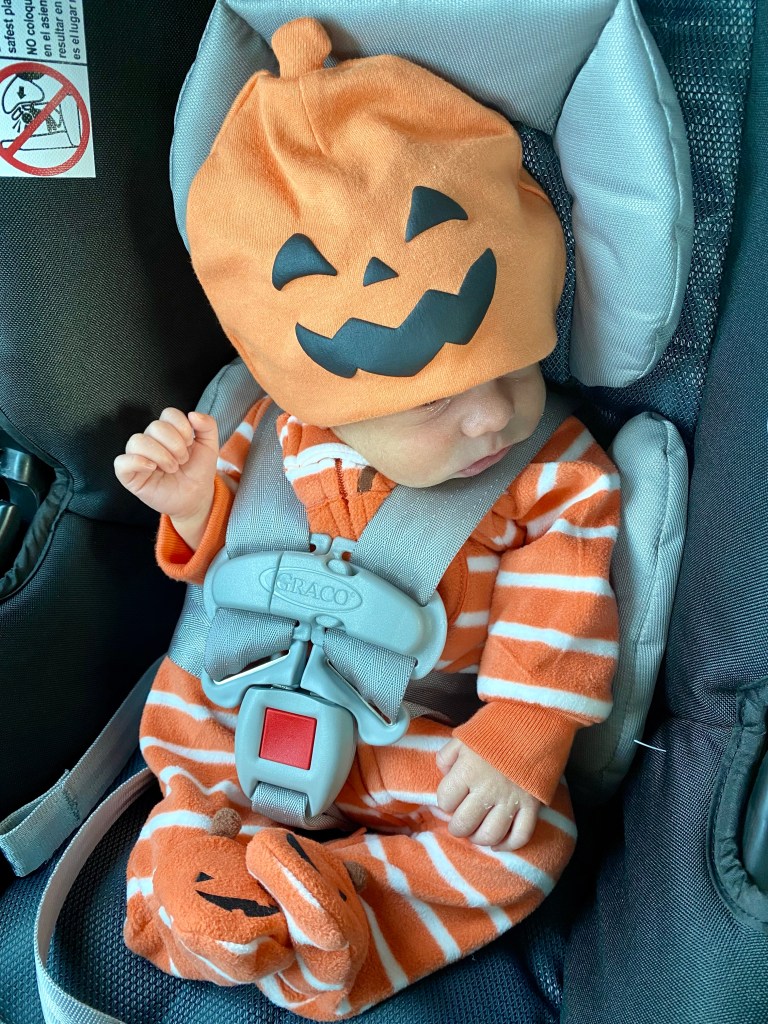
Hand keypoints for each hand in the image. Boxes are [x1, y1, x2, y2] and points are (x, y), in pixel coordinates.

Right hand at [114, 409, 218, 530]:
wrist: (196, 497)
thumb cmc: (198, 471)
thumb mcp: (210, 446)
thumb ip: (208, 425)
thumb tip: (193, 414)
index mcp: (168, 431)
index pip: (169, 414)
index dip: (182, 427)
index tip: (190, 444)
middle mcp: (151, 440)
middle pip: (155, 426)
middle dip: (175, 445)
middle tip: (182, 460)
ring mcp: (138, 457)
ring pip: (137, 441)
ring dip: (160, 455)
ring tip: (172, 468)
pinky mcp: (129, 475)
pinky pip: (121, 462)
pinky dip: (136, 462)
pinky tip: (152, 468)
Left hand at [435, 738, 540, 849]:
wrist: (535, 721)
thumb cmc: (496, 728)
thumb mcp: (464, 736)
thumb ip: (447, 757)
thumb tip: (444, 776)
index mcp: (468, 771)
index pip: (445, 801)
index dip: (445, 801)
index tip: (450, 797)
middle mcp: (488, 790)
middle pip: (463, 824)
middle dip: (457, 826)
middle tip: (459, 820)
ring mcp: (511, 800)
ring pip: (489, 836)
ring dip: (478, 839)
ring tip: (475, 831)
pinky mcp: (532, 806)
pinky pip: (520, 836)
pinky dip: (508, 845)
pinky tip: (498, 843)